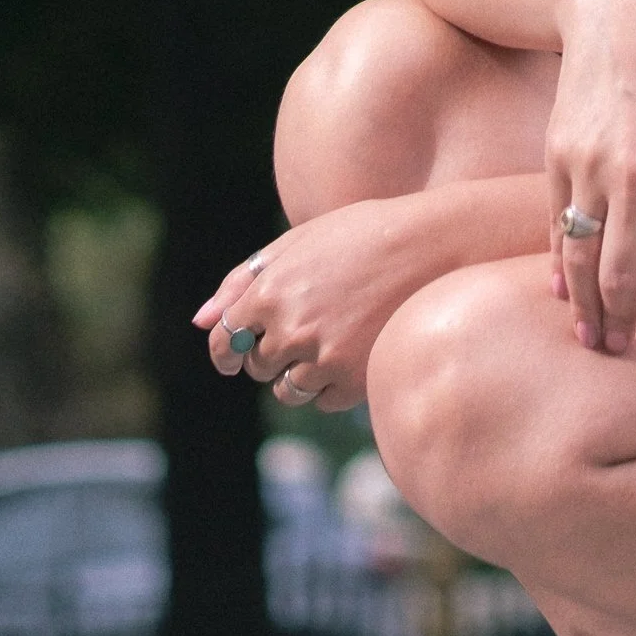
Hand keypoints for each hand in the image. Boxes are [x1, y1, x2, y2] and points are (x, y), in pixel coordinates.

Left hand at [191, 199, 429, 410]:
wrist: (435, 245)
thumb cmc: (364, 234)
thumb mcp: (297, 243)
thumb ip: (241, 281)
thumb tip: (200, 322)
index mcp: (269, 290)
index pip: (226, 340)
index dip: (226, 351)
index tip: (234, 355)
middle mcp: (290, 328)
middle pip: (258, 366)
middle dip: (271, 353)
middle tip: (305, 328)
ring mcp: (324, 357)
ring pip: (288, 391)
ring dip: (299, 374)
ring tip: (330, 342)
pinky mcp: (356, 380)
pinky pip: (325, 400)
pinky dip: (331, 385)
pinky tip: (353, 352)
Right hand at [546, 0, 635, 360]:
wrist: (625, 25)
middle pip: (623, 272)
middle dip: (621, 322)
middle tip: (619, 354)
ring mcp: (592, 166)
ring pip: (582, 256)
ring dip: (586, 305)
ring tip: (591, 337)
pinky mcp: (557, 155)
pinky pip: (555, 223)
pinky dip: (557, 262)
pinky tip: (562, 291)